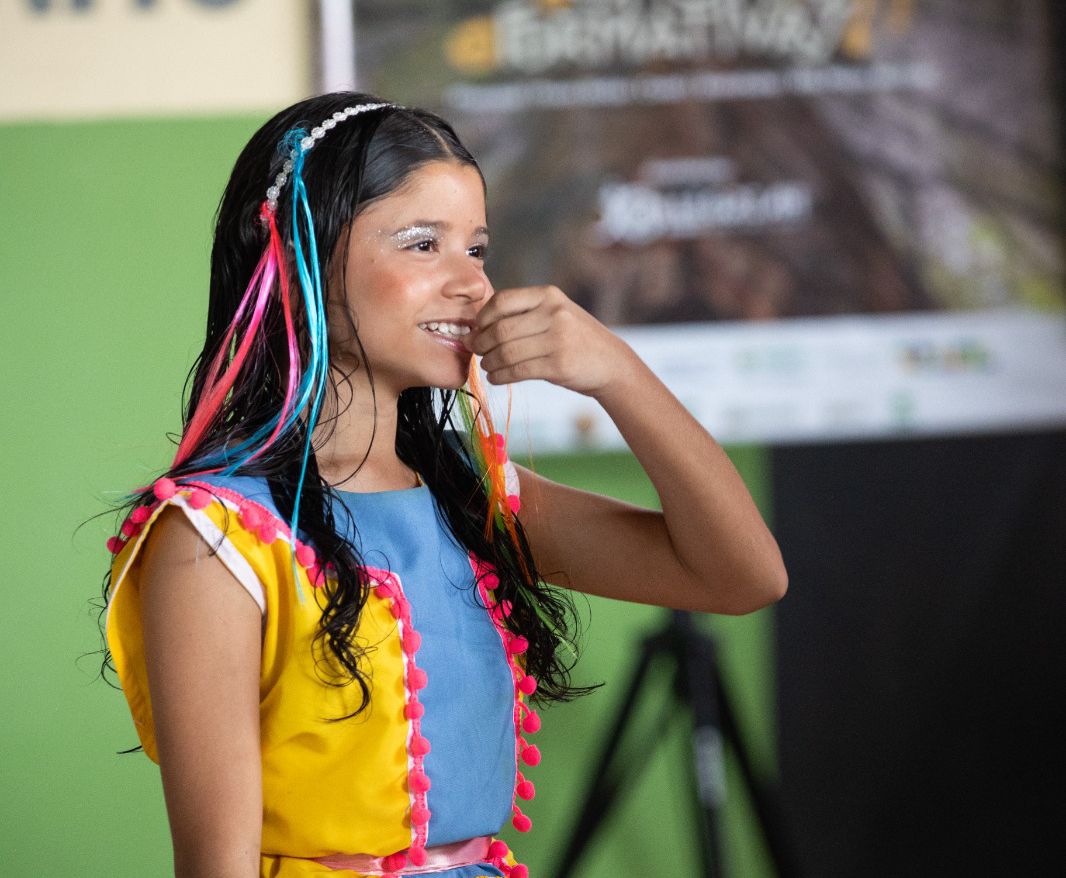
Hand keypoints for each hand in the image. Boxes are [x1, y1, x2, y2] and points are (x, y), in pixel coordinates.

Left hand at [468, 285, 631, 397]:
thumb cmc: (575, 338)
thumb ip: (523, 313)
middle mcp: (554, 314)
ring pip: (507, 353)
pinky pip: (518, 371)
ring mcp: (558, 340)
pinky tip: (496, 377)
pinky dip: (500, 376)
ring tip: (487, 366)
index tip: (476, 329)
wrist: (611, 363)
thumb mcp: (556, 313)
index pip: (502, 301)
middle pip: (501, 330)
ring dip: (490, 362)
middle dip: (481, 343)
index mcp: (549, 295)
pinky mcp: (558, 365)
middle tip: (476, 350)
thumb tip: (477, 326)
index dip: (482, 317)